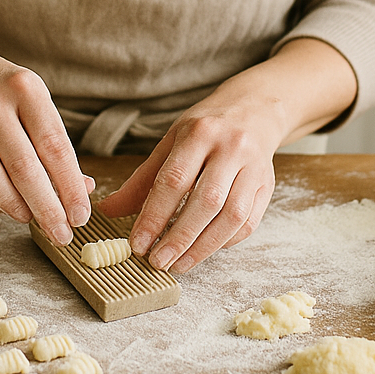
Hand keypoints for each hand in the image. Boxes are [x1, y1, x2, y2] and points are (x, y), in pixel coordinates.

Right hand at [0, 32, 93, 243]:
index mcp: (25, 88)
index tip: (81, 215)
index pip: (54, 146)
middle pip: (24, 168)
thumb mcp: (33, 100)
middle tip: (62, 234)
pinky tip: (4, 209)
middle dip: (47, 209)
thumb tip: (82, 190)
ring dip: (16, 209)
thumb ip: (55, 143)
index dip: (70, 187)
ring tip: (33, 220)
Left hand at [95, 38, 355, 272]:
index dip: (154, 216)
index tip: (138, 243)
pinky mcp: (267, 185)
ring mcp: (254, 167)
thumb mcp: (171, 142)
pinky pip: (249, 222)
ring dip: (203, 246)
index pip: (174, 180)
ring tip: (179, 263)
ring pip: (231, 216)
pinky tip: (205, 249)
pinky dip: (225, 241)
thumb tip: (108, 210)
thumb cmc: (206, 128)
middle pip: (206, 201)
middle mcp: (231, 148)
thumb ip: (142, 179)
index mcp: (200, 133)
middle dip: (179, 237)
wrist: (254, 110)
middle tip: (157, 261)